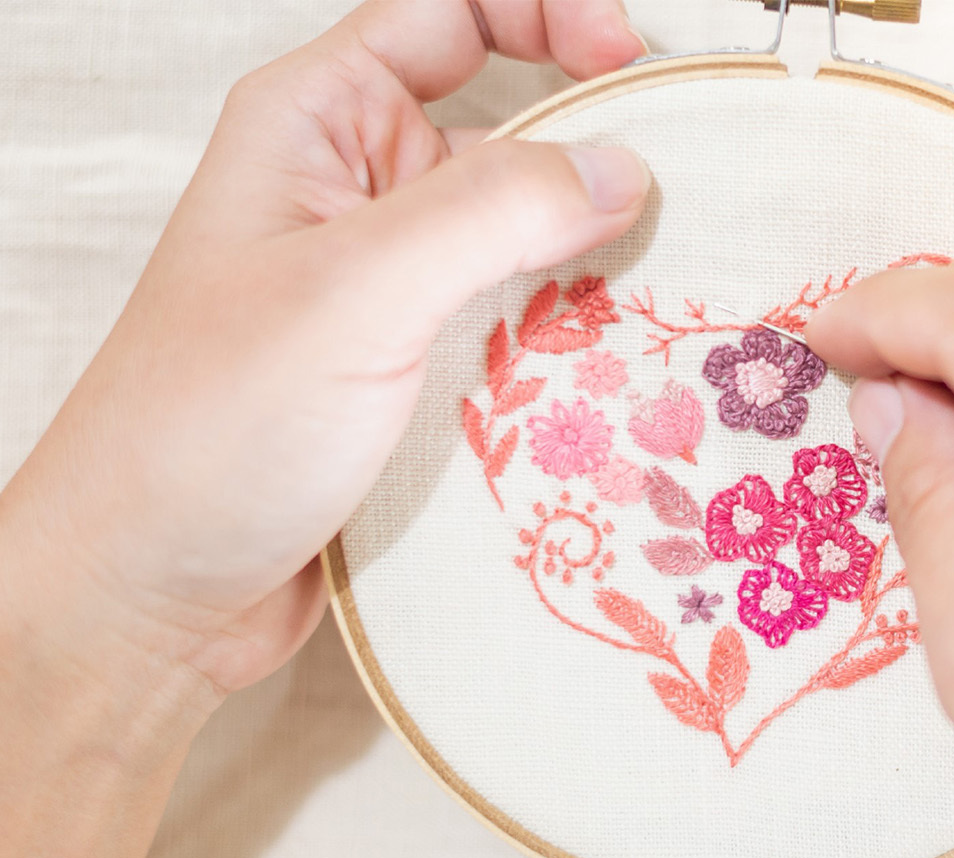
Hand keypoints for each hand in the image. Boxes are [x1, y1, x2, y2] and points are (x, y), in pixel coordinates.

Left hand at [0, 5, 648, 857]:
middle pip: (508, 127)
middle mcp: (360, 195)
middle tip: (689, 191)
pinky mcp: (421, 376)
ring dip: (598, 256)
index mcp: (319, 125)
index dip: (552, 15)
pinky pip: (521, 327)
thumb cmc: (212, 427)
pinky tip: (635, 365)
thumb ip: (491, 213)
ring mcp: (393, 290)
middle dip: (598, 149)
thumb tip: (624, 168)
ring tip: (681, 285)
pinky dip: (579, 336)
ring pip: (526, 238)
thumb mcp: (355, 293)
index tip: (638, 63)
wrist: (154, 593)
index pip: (454, 15)